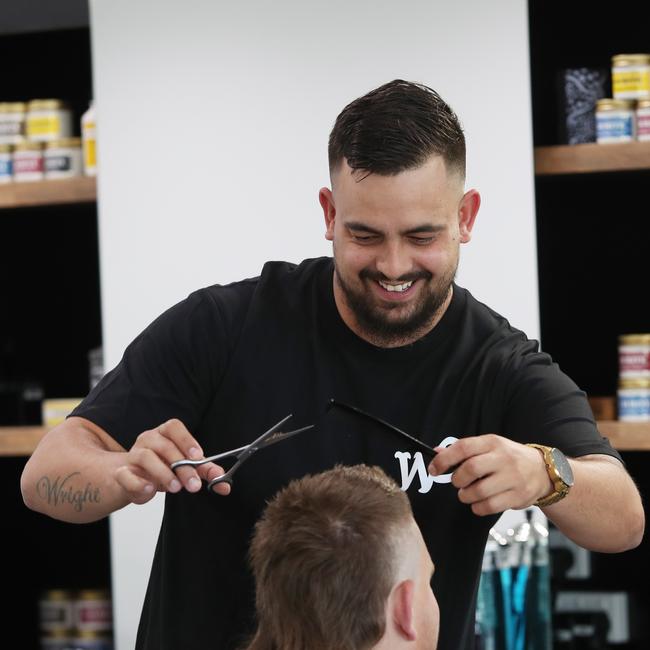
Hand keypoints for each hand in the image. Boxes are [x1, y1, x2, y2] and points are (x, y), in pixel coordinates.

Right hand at [114, 419, 229, 503]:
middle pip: (165, 446)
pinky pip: (125, 474)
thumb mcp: (185, 468)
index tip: (198, 457)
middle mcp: (147, 440)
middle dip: (182, 466)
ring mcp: (132, 455)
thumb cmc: (161, 469)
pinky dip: (138, 482)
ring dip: (162, 472)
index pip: (173, 427)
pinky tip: (151, 490)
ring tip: (175, 487)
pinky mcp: (121, 473)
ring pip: (145, 456)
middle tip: (193, 484)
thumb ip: (205, 472)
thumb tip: (225, 485)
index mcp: (164, 434)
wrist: (131, 480)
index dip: (186, 440)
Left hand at [428, 434, 552, 515]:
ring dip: (466, 496)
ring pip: (479, 491)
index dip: (444, 459)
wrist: (543, 471)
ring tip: (467, 493)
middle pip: (470, 469)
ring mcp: (513, 478)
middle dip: (457, 480)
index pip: (463, 448)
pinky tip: (478, 503)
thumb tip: (436, 452)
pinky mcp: (518, 496)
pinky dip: (478, 507)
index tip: (434, 469)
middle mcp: (503, 458)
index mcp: (492, 442)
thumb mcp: (489, 446)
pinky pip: (490, 506)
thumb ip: (464, 450)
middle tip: (457, 483)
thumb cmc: (509, 458)